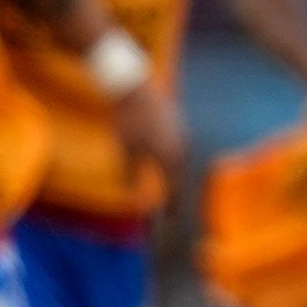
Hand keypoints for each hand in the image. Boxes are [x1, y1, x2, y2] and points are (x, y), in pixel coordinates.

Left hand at [112, 80, 188, 205]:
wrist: (133, 87)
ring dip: (172, 173)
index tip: (169, 219)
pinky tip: (164, 157)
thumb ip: (131, 177)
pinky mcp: (177, 121)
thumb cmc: (127, 121)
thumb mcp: (125, 152)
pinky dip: (170, 156)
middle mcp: (180, 147)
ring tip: (168, 183)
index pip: (173, 189)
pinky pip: (176, 145)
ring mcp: (181, 132)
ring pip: (178, 159)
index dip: (171, 206)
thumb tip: (134, 199)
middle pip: (178, 175)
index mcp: (170, 158)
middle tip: (170, 207)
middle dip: (173, 191)